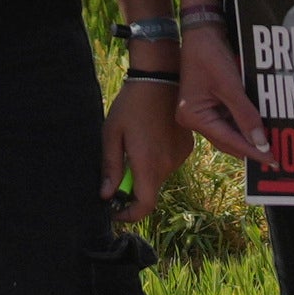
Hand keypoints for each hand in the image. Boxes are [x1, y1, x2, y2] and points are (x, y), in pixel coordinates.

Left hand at [101, 73, 180, 226]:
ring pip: (159, 176)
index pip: (145, 205)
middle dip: (133, 188)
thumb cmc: (130, 105)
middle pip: (150, 190)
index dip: (130, 215)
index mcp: (147, 163)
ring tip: (135, 145)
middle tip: (118, 169)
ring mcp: (180, 156)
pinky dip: (157, 159)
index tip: (116, 211)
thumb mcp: (112, 134)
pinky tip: (149, 137)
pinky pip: (169, 162)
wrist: (160, 79)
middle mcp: (167, 164)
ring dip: (145, 171)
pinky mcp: (186, 147)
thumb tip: (107, 195)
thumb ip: (110, 167)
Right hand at [172, 17, 268, 162]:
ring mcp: (201, 112)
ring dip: (248, 138)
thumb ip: (245, 115)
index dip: (252, 151)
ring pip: (229, 132)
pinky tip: (260, 128)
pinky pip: (229, 120)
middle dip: (250, 148)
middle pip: (227, 140)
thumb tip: (261, 143)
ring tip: (271, 145)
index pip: (228, 141)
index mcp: (194, 117)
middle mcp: (194, 119)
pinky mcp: (208, 104)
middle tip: (274, 158)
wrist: (201, 31)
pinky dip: (244, 124)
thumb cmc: (210, 55)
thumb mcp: (230, 85)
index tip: (272, 161)